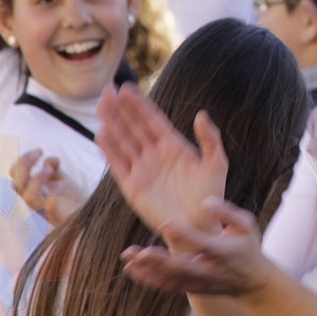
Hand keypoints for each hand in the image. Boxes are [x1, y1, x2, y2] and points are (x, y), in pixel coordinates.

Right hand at [10, 149, 84, 225]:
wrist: (90, 215)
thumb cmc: (74, 198)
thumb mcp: (61, 178)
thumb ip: (53, 167)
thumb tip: (49, 159)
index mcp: (33, 190)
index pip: (15, 176)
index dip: (22, 160)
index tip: (39, 150)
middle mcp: (36, 200)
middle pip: (16, 184)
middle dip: (24, 164)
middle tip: (39, 152)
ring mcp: (45, 209)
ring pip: (29, 197)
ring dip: (37, 178)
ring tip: (50, 170)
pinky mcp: (59, 216)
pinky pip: (49, 207)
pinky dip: (53, 193)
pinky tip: (63, 184)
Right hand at [96, 83, 227, 234]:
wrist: (199, 227)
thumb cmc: (210, 197)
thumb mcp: (216, 164)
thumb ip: (210, 139)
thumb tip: (202, 114)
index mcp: (174, 146)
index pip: (152, 120)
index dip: (139, 104)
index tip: (127, 87)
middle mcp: (155, 154)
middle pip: (134, 126)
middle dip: (120, 108)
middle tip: (108, 90)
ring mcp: (142, 169)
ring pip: (123, 141)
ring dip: (112, 124)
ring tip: (101, 105)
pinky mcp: (132, 187)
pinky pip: (118, 164)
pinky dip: (109, 150)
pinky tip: (100, 134)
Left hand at [120, 198, 273, 296]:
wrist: (252, 283)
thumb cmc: (247, 246)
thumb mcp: (247, 225)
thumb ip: (227, 212)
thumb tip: (205, 202)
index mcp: (225, 253)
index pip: (203, 244)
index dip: (185, 235)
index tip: (166, 223)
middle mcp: (210, 271)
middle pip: (183, 269)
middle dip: (161, 262)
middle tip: (141, 252)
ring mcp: (199, 283)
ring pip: (171, 281)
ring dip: (148, 271)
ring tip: (129, 258)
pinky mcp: (191, 289)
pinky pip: (167, 287)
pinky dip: (148, 279)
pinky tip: (131, 268)